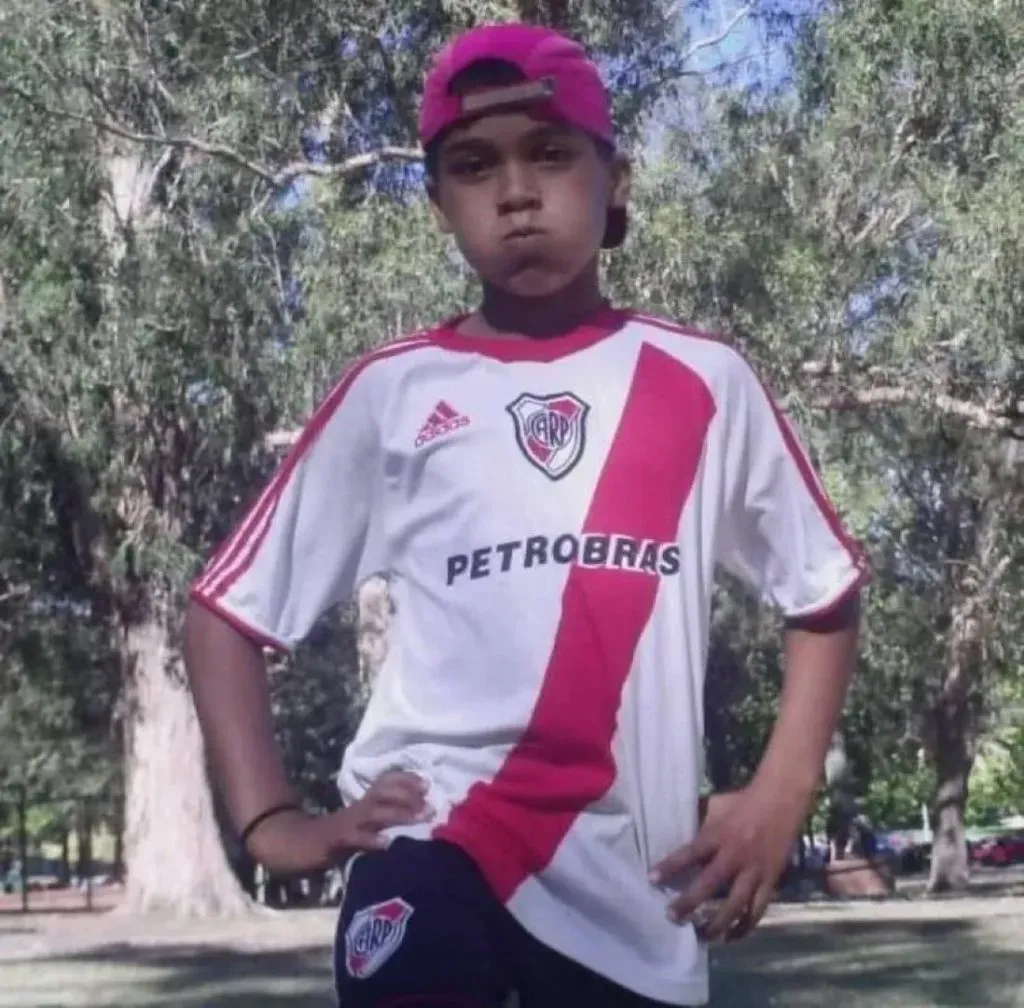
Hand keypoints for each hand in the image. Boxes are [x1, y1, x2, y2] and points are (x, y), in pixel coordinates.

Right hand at [246, 771, 429, 875]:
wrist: (289, 845)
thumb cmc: (328, 840)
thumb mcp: (358, 829)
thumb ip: (379, 823)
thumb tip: (412, 819)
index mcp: (362, 805)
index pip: (385, 784)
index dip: (406, 780)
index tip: (427, 783)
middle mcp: (357, 810)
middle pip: (384, 793)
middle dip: (409, 796)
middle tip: (431, 804)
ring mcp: (346, 824)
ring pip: (375, 812)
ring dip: (399, 813)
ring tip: (421, 817)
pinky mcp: (334, 842)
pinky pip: (354, 839)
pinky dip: (371, 840)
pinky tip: (386, 843)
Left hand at [651, 784, 802, 942]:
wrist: (781, 799)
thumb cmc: (742, 802)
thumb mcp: (716, 806)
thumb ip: (699, 823)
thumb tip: (676, 829)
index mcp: (718, 834)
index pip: (690, 853)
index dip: (670, 867)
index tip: (651, 879)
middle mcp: (735, 855)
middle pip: (710, 884)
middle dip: (689, 902)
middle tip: (672, 917)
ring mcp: (755, 870)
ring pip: (736, 904)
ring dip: (718, 923)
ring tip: (703, 936)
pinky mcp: (772, 879)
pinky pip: (759, 908)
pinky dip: (746, 925)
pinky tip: (733, 935)